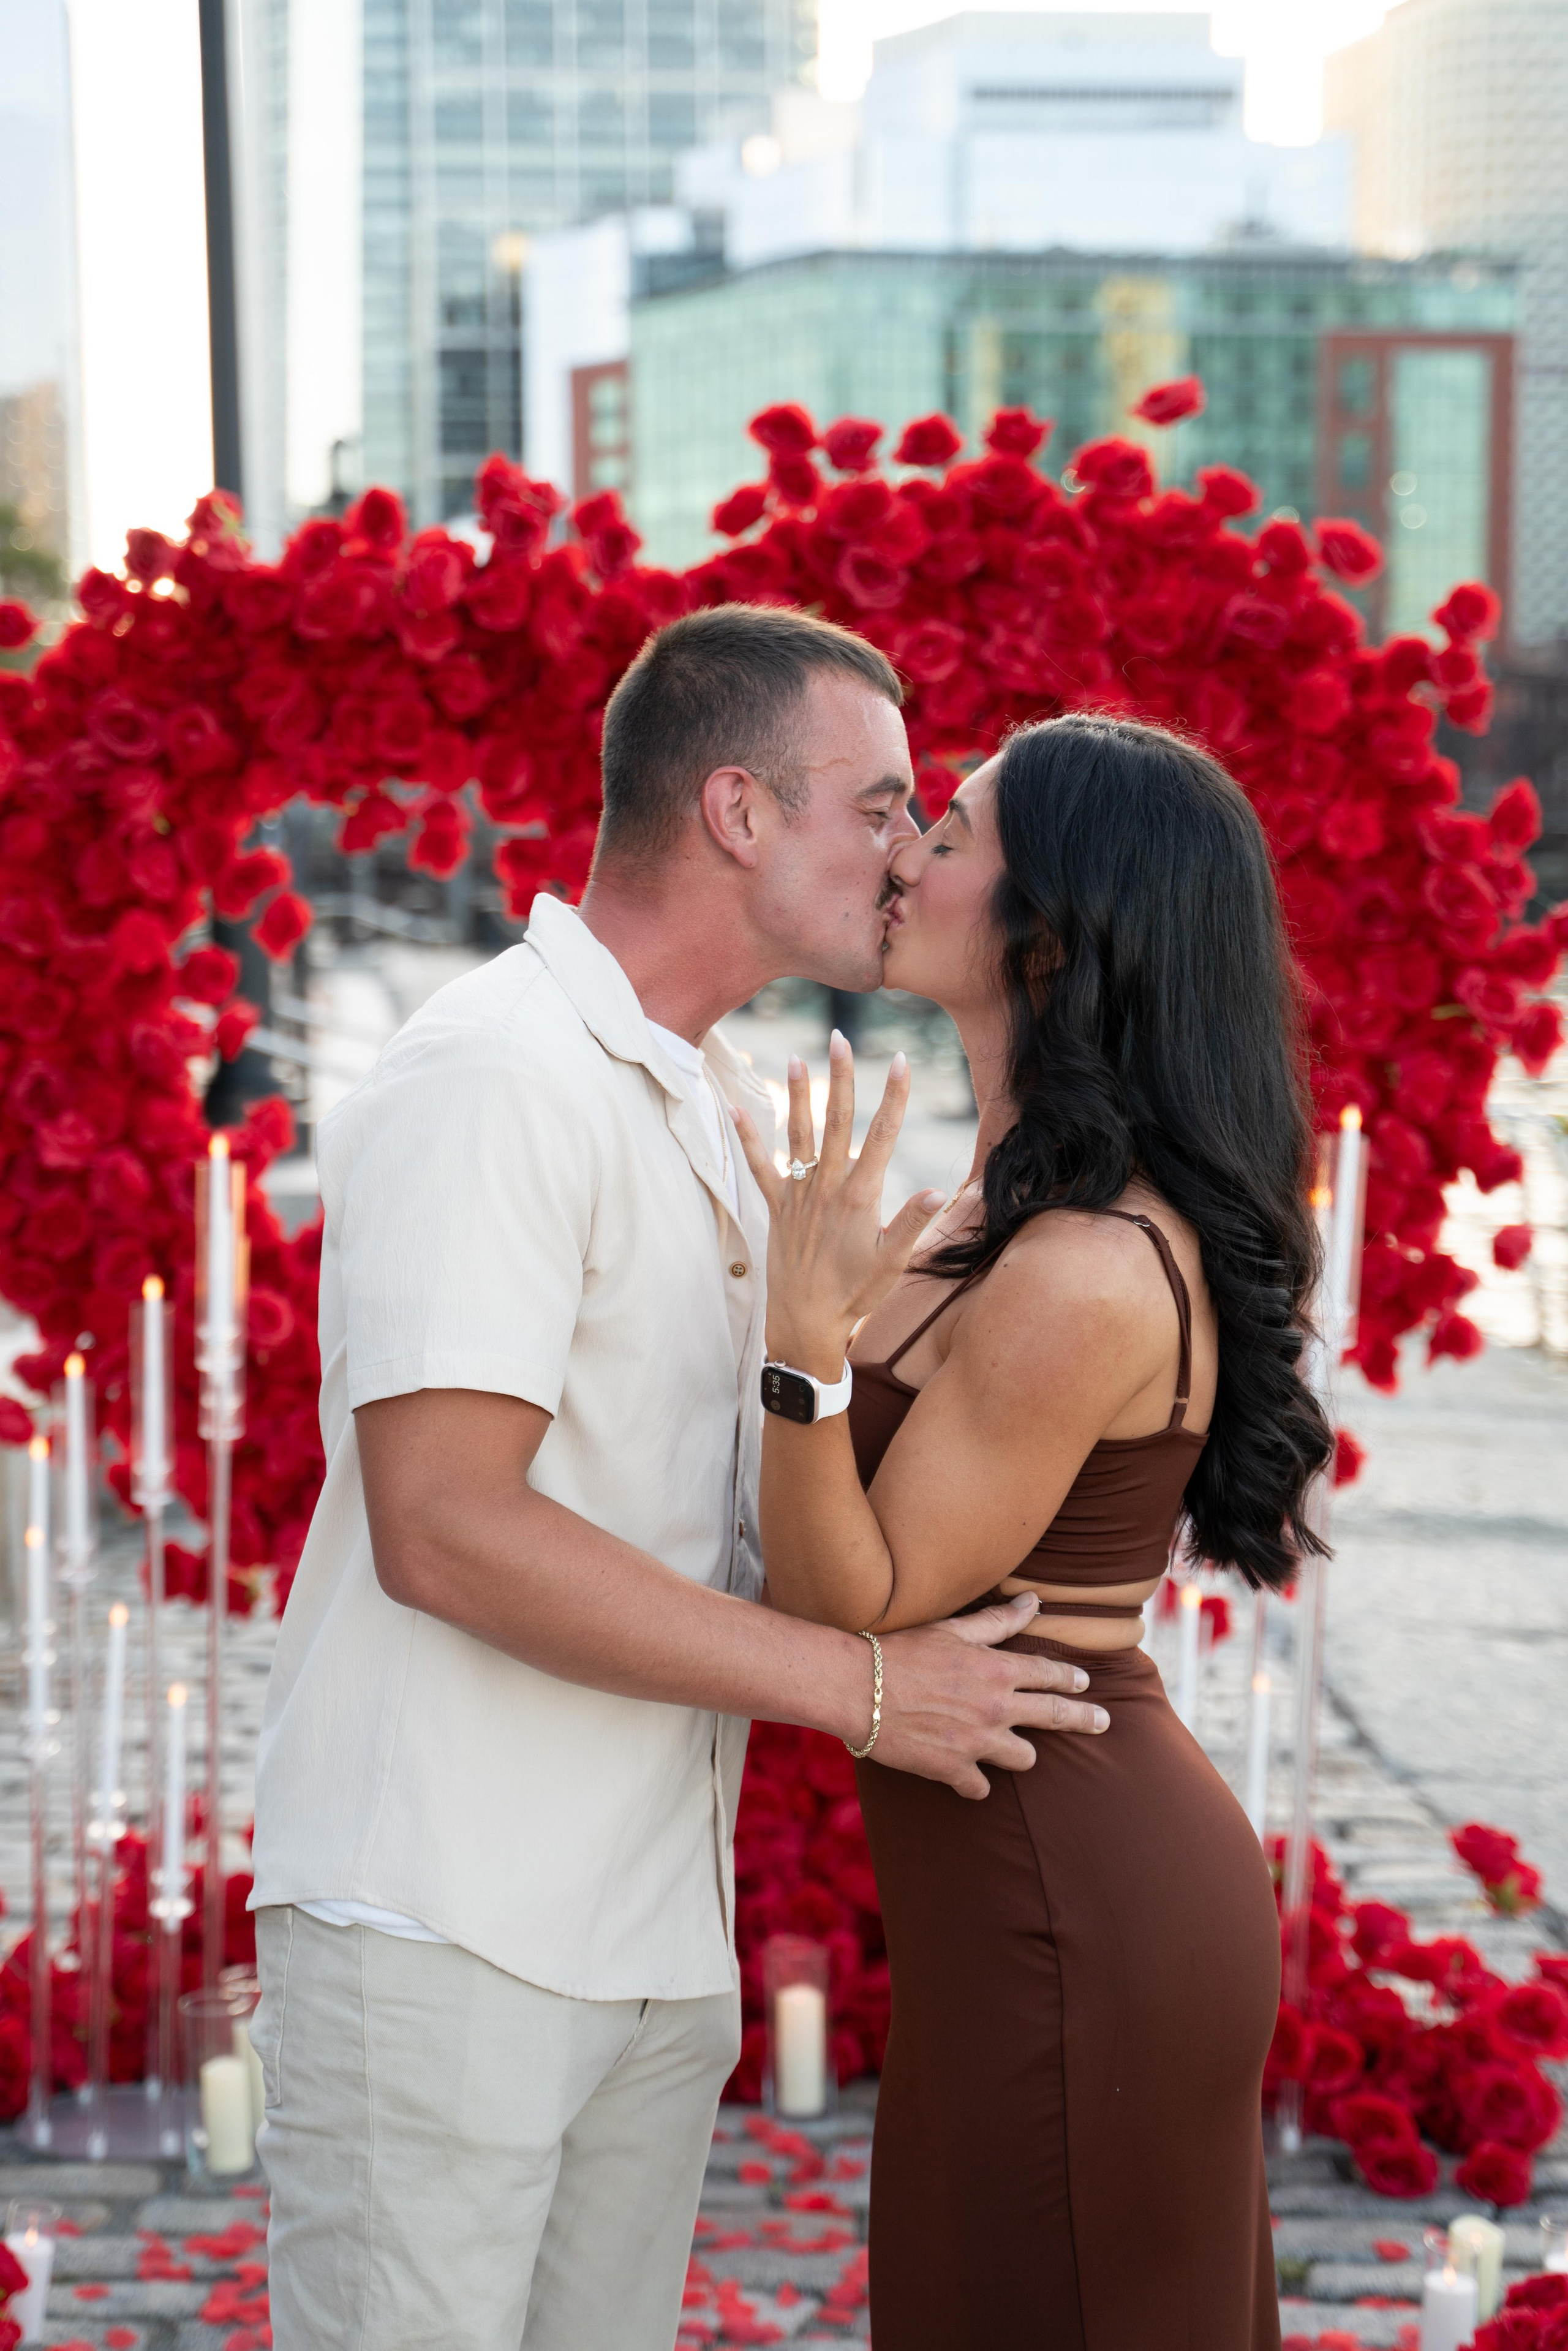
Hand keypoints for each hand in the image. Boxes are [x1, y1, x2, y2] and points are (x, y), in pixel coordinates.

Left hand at [730, 1030, 945, 1378]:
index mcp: (860, 1196)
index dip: (893, 1096)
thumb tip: (939, 1190)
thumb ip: (912, 1223)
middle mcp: (828, 1187)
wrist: (805, 1323)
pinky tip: (738, 1107)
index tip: (899, 1060)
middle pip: (837, 1121)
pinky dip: (748, 1137)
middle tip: (840, 1038)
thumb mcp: (892, 1263)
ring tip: (795, 1058)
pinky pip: (760, 1165)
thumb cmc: (854, 1296)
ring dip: (796, 1094)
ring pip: (798, 1134)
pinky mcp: (776, 1207)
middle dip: (841, 1077)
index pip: (882, 1134)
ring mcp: (799, 1194)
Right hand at [874, 1592, 1108, 1797]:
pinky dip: (977, 1782)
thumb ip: (997, 1621)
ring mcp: (977, 1742)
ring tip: (1016, 1751)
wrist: (857, 1689)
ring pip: (1025, 1758)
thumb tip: (1035, 1601)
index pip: (1049, 1674)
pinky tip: (970, 1777)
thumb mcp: (952, 1629)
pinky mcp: (953, 1770)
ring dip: (1022, 1753)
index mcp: (997, 1670)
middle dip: (1085, 1719)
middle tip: (1103, 1723)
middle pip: (1055, 1716)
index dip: (1071, 1678)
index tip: (1085, 1683)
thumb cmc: (901, 1651)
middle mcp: (996, 1708)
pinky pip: (981, 1786)